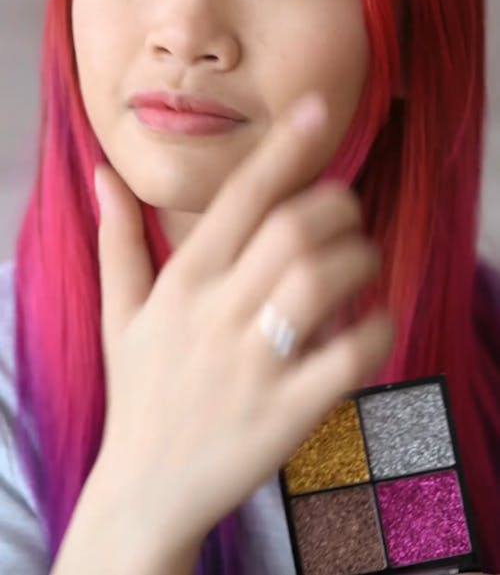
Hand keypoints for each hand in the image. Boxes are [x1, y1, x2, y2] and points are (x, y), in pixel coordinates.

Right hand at [92, 93, 392, 568]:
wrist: (146, 492)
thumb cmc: (141, 391)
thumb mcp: (122, 313)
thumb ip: (117, 239)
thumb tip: (103, 174)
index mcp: (183, 281)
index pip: (242, 196)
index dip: (286, 147)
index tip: (319, 106)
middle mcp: (217, 313)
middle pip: (294, 228)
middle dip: (338, 206)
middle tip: (347, 213)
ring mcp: (253, 363)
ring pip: (323, 281)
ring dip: (361, 259)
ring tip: (362, 263)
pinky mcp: (288, 411)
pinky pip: (350, 356)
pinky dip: (376, 328)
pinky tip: (374, 321)